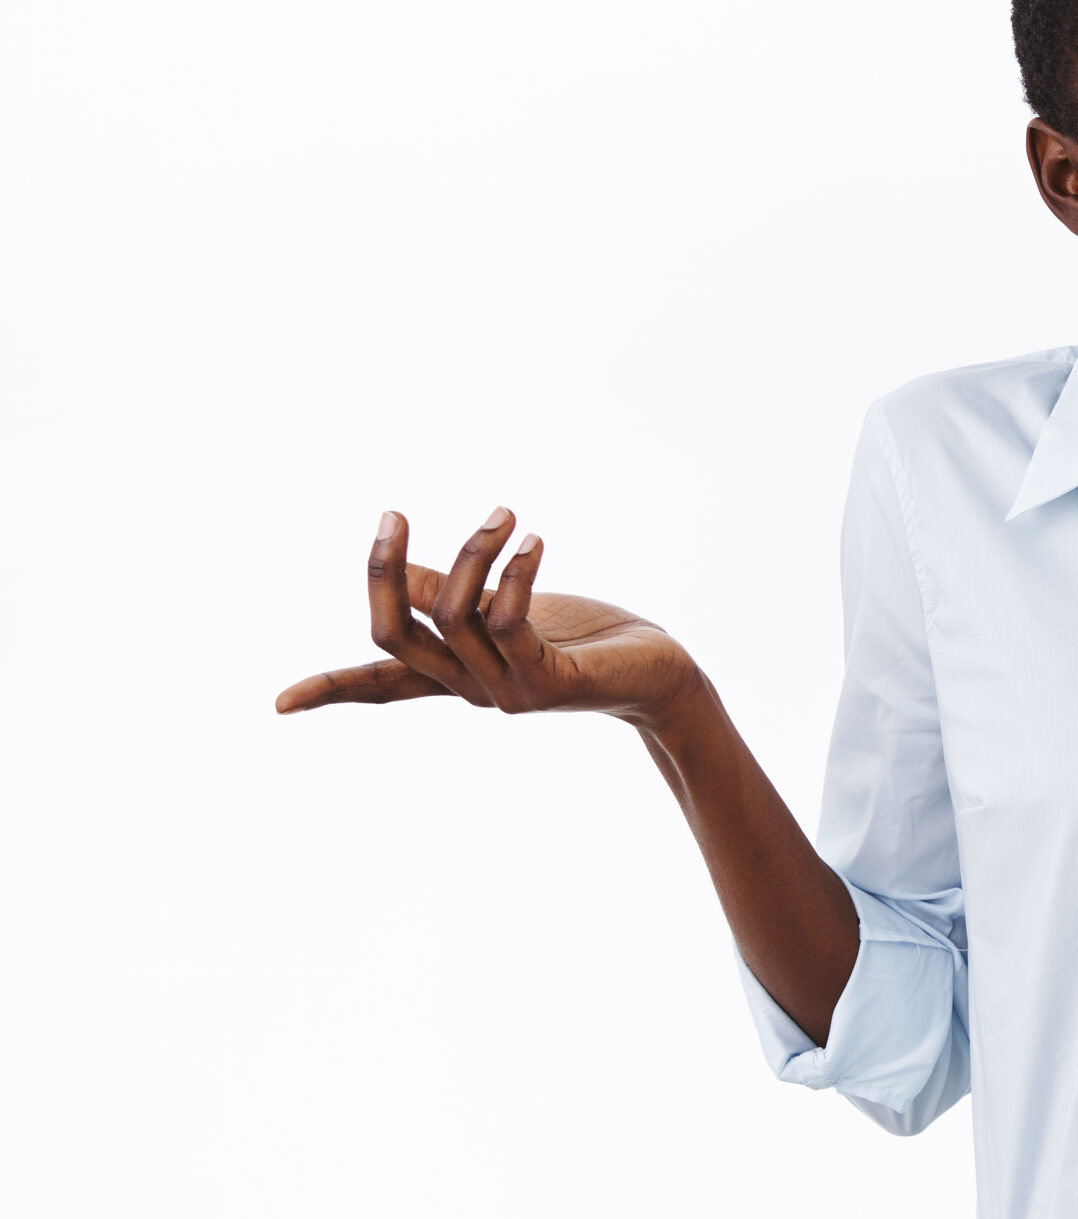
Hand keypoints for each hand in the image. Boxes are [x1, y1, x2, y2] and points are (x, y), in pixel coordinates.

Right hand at [274, 508, 700, 726]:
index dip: (332, 688)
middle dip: (382, 570)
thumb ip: (453, 596)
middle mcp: (472, 690)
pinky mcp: (547, 683)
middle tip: (395, 514)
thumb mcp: (509, 610)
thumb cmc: (585, 638)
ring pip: (453, 616)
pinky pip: (508, 622)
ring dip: (474, 552)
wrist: (660, 675)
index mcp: (456, 673)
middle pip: (394, 635)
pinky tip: (533, 541)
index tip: (278, 704)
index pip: (382, 684)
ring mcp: (507, 693)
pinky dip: (514, 572)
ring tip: (505, 514)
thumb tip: (402, 570)